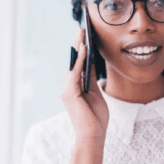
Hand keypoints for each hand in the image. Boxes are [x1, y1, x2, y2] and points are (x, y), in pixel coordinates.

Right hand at [61, 26, 108, 141]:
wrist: (93, 135)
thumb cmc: (96, 118)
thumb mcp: (96, 93)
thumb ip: (91, 79)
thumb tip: (91, 62)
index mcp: (74, 88)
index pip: (77, 64)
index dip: (80, 49)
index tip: (84, 34)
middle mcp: (67, 87)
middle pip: (73, 61)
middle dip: (77, 44)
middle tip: (81, 27)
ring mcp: (66, 90)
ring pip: (73, 65)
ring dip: (77, 48)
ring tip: (82, 33)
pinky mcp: (69, 93)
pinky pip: (75, 73)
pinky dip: (79, 61)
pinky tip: (84, 50)